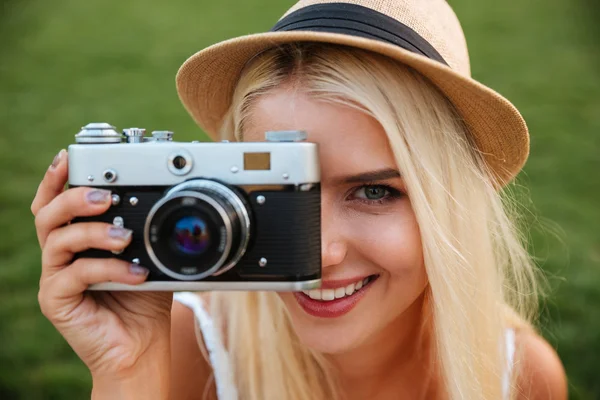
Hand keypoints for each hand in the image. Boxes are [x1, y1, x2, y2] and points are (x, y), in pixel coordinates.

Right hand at [31, 149, 172, 384]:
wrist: (141, 345)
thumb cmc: (144, 297)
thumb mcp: (150, 254)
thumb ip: (148, 227)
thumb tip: (170, 193)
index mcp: (78, 236)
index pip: (57, 199)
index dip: (58, 176)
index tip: (71, 155)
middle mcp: (61, 253)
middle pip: (47, 212)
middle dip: (74, 196)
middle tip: (106, 196)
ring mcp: (55, 276)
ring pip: (56, 239)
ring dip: (92, 231)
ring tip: (125, 237)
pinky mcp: (56, 300)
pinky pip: (75, 275)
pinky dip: (108, 270)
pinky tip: (136, 274)